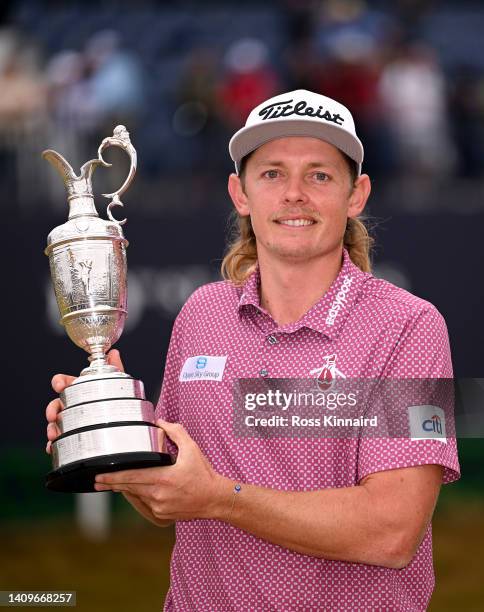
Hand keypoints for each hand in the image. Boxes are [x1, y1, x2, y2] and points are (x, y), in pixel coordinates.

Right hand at [45, 350, 124, 453]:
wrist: (129, 431)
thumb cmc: (119, 404)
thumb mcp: (119, 386)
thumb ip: (116, 369)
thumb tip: (114, 352)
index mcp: (82, 391)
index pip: (65, 383)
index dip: (60, 381)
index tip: (59, 384)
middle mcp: (74, 406)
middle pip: (56, 404)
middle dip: (52, 408)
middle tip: (53, 415)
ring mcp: (71, 422)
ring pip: (55, 423)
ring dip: (51, 427)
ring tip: (54, 433)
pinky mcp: (72, 439)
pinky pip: (59, 442)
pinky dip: (53, 444)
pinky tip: (52, 447)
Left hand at [94, 420, 227, 522]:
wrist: (215, 499)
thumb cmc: (204, 474)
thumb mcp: (192, 449)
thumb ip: (176, 432)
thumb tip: (161, 422)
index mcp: (163, 478)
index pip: (131, 477)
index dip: (113, 477)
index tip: (100, 476)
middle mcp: (158, 495)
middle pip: (128, 488)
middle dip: (112, 484)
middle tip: (98, 480)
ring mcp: (159, 507)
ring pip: (136, 497)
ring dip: (125, 489)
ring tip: (114, 484)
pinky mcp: (162, 516)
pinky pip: (144, 506)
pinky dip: (138, 497)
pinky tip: (134, 492)